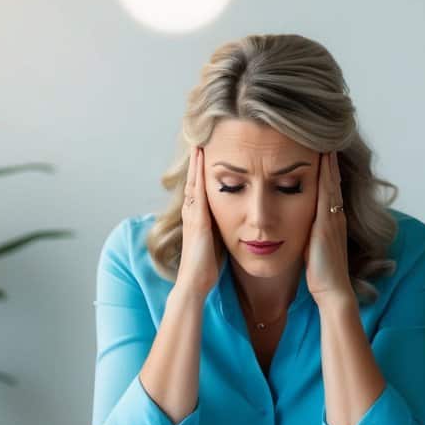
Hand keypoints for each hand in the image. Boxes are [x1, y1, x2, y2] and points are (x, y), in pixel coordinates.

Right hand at [175, 147, 221, 298]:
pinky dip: (198, 174)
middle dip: (196, 162)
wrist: (195, 283)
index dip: (200, 172)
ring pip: (193, 182)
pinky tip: (201, 160)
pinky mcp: (197, 219)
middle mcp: (191, 213)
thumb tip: (234, 223)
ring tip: (199, 143)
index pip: (199, 189)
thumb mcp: (215, 243)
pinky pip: (197, 191)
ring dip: (196, 163)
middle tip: (199, 141)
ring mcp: (192, 215)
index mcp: (197, 218)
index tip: (205, 155)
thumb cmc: (206, 268)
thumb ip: (220, 230)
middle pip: (193, 181)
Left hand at [305, 152, 354, 305]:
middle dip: (329, 160)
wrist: (332, 291)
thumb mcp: (313, 249)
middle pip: (332, 180)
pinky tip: (322, 158)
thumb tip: (296, 228)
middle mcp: (335, 215)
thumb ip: (309, 236)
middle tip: (326, 136)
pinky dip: (326, 173)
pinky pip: (328, 191)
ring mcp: (334, 217)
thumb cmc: (320, 275)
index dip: (326, 170)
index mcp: (331, 221)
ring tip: (325, 139)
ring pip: (331, 182)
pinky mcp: (328, 222)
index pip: (328, 189)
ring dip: (329, 161)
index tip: (321, 150)